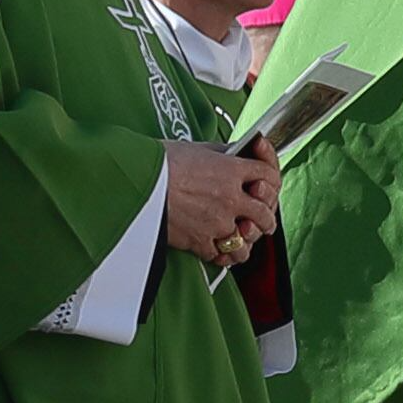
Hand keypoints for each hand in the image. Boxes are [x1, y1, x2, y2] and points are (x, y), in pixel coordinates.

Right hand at [165, 139, 280, 265]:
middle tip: (262, 220)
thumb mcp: (197, 148)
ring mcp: (216, 221)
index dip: (271, 181)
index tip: (266, 186)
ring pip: (248, 239)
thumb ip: (223, 154)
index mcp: (231, 169)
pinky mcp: (198, 240)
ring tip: (243, 237)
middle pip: (265, 212)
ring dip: (248, 239)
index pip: (269, 175)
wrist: (131, 180)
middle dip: (266, 217)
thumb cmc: (157, 160)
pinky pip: (222, 255)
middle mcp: (230, 197)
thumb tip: (238, 154)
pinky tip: (221, 249)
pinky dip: (223, 254)